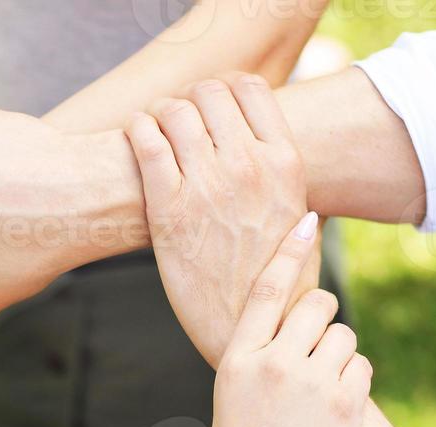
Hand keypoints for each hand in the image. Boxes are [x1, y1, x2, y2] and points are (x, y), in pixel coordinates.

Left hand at [126, 75, 311, 366]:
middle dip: (189, 100)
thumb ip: (282, 178)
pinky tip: (138, 138)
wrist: (254, 330)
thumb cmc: (274, 279)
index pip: (248, 87)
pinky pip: (146, 143)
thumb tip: (272, 149)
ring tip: (155, 131)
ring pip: (175, 111)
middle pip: (208, 92)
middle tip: (178, 120)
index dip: (223, 89)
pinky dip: (137, 129)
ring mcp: (207, 186)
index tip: (211, 109)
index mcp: (285, 163)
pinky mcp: (169, 209)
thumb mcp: (297, 221)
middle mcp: (248, 166)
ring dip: (160, 113)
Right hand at [206, 214, 370, 426]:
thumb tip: (297, 321)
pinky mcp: (345, 405)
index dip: (289, 250)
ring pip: (344, 336)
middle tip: (316, 347)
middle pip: (317, 304)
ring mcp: (310, 383)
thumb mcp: (236, 399)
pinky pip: (361, 366)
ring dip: (340, 354)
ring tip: (321, 391)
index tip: (308, 219)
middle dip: (323, 318)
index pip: (266, 289)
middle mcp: (272, 364)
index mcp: (236, 360)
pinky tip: (336, 407)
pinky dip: (355, 380)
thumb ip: (260, 356)